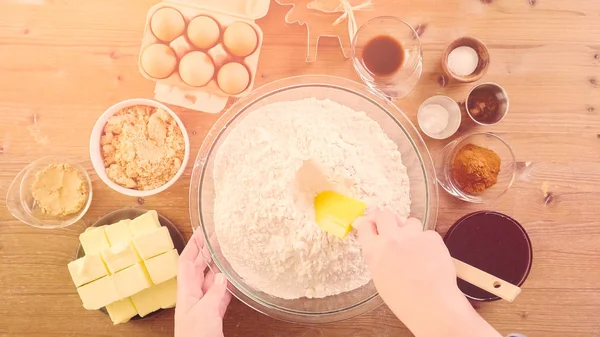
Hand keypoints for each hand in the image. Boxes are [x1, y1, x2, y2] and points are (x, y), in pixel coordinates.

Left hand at [175, 230, 231, 336]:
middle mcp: (193, 296)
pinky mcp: (214, 315)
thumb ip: (213, 293)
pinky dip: (227, 283)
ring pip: (211, 280)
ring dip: (218, 265)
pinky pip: (220, 294)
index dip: (193, 245)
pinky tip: (234, 277)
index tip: (201, 230)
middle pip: (199, 268)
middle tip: (219, 236)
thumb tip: (222, 276)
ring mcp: (204, 305)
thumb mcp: (205, 313)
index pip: (186, 262)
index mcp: (186, 293)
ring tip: (229, 251)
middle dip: (207, 251)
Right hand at [357, 210, 500, 336]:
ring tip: (415, 247)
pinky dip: (428, 242)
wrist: (431, 304)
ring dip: (410, 230)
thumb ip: (378, 256)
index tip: (373, 225)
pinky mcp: (432, 237)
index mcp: (374, 251)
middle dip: (387, 219)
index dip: (369, 224)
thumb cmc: (404, 299)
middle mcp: (391, 238)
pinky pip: (427, 233)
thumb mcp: (380, 277)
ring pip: (409, 221)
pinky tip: (430, 257)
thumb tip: (381, 244)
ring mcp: (412, 235)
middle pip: (384, 214)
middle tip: (392, 227)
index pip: (365, 225)